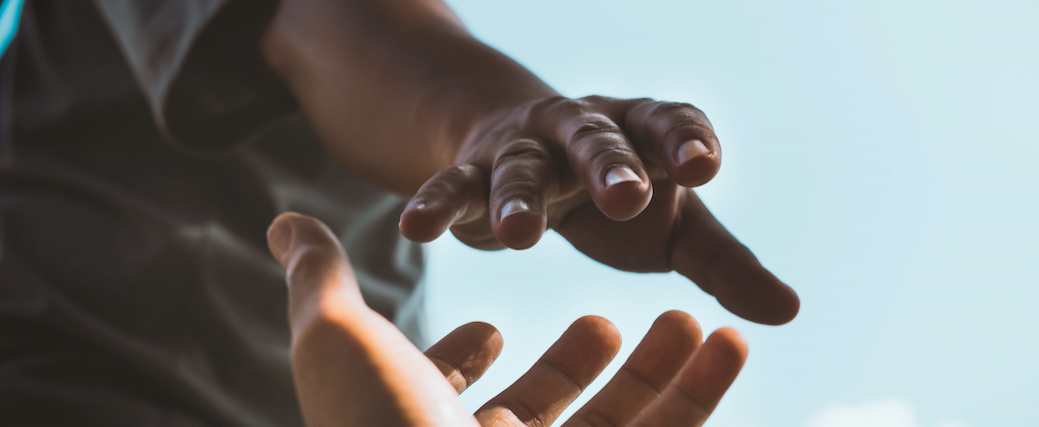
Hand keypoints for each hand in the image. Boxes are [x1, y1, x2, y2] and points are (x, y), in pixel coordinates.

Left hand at [267, 213, 748, 425]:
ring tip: (695, 319)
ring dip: (664, 374)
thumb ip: (320, 281)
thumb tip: (284, 221)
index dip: (462, 361)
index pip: (445, 399)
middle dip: (581, 362)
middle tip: (615, 317)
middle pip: (546, 413)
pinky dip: (703, 393)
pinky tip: (730, 342)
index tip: (486, 330)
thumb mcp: (342, 343)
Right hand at [398, 96, 799, 324]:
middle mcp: (585, 131)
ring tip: (519, 237)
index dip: (686, 141)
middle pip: (598, 140)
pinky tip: (415, 227)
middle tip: (628, 196)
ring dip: (518, 196)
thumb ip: (725, 265)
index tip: (704, 165)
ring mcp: (526, 149)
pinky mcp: (474, 172)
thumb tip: (788, 312)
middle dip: (611, 166)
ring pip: (521, 167)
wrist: (528, 151)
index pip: (670, 125)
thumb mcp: (676, 227)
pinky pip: (453, 186)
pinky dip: (436, 204)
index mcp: (644, 134)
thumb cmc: (619, 195)